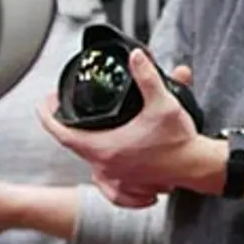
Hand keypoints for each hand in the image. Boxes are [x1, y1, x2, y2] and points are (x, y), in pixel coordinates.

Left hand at [37, 50, 207, 205]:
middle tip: (64, 107)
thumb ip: (147, 77)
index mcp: (105, 148)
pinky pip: (105, 183)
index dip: (48, 115)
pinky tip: (102, 164)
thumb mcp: (163, 102)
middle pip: (72, 145)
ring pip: (88, 162)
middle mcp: (106, 167)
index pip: (61, 133)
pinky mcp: (128, 186)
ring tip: (83, 128)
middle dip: (65, 125)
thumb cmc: (180, 141)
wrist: (197, 166)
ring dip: (83, 144)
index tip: (46, 102)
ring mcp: (116, 179)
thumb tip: (137, 57)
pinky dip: (101, 172)